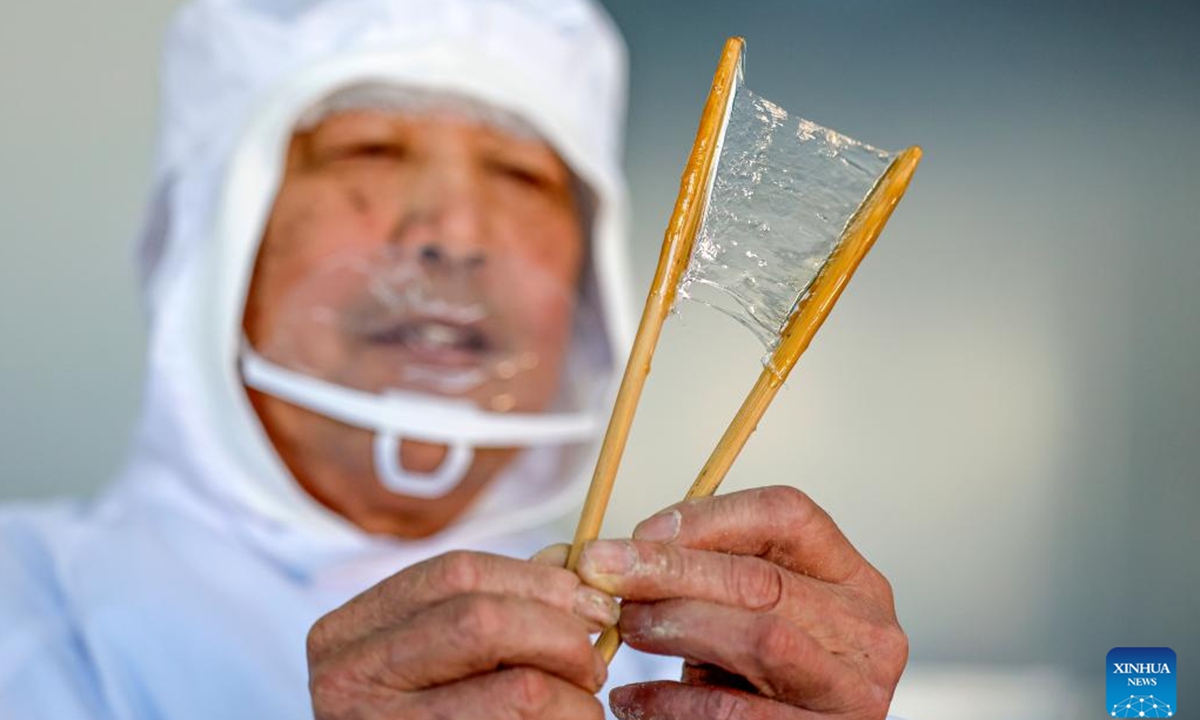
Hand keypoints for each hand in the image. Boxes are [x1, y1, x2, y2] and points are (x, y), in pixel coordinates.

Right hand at [307, 550, 618, 718]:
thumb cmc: (425, 718)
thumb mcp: (434, 655)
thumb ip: (492, 604)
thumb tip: (566, 564)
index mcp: (346, 636)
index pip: (456, 574)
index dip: (539, 581)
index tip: (592, 601)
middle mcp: (346, 684)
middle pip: (485, 622)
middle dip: (561, 635)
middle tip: (592, 661)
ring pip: (522, 691)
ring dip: (576, 696)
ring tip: (580, 704)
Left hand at [577, 486, 906, 719]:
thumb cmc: (762, 674)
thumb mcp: (752, 610)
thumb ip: (712, 571)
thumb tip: (624, 551)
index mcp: (853, 578)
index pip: (788, 515)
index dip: (708, 517)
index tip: (641, 532)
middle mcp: (866, 630)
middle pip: (763, 580)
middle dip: (671, 571)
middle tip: (604, 574)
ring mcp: (851, 691)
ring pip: (759, 639)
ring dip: (677, 626)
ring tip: (625, 630)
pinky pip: (735, 713)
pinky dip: (673, 701)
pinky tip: (634, 697)